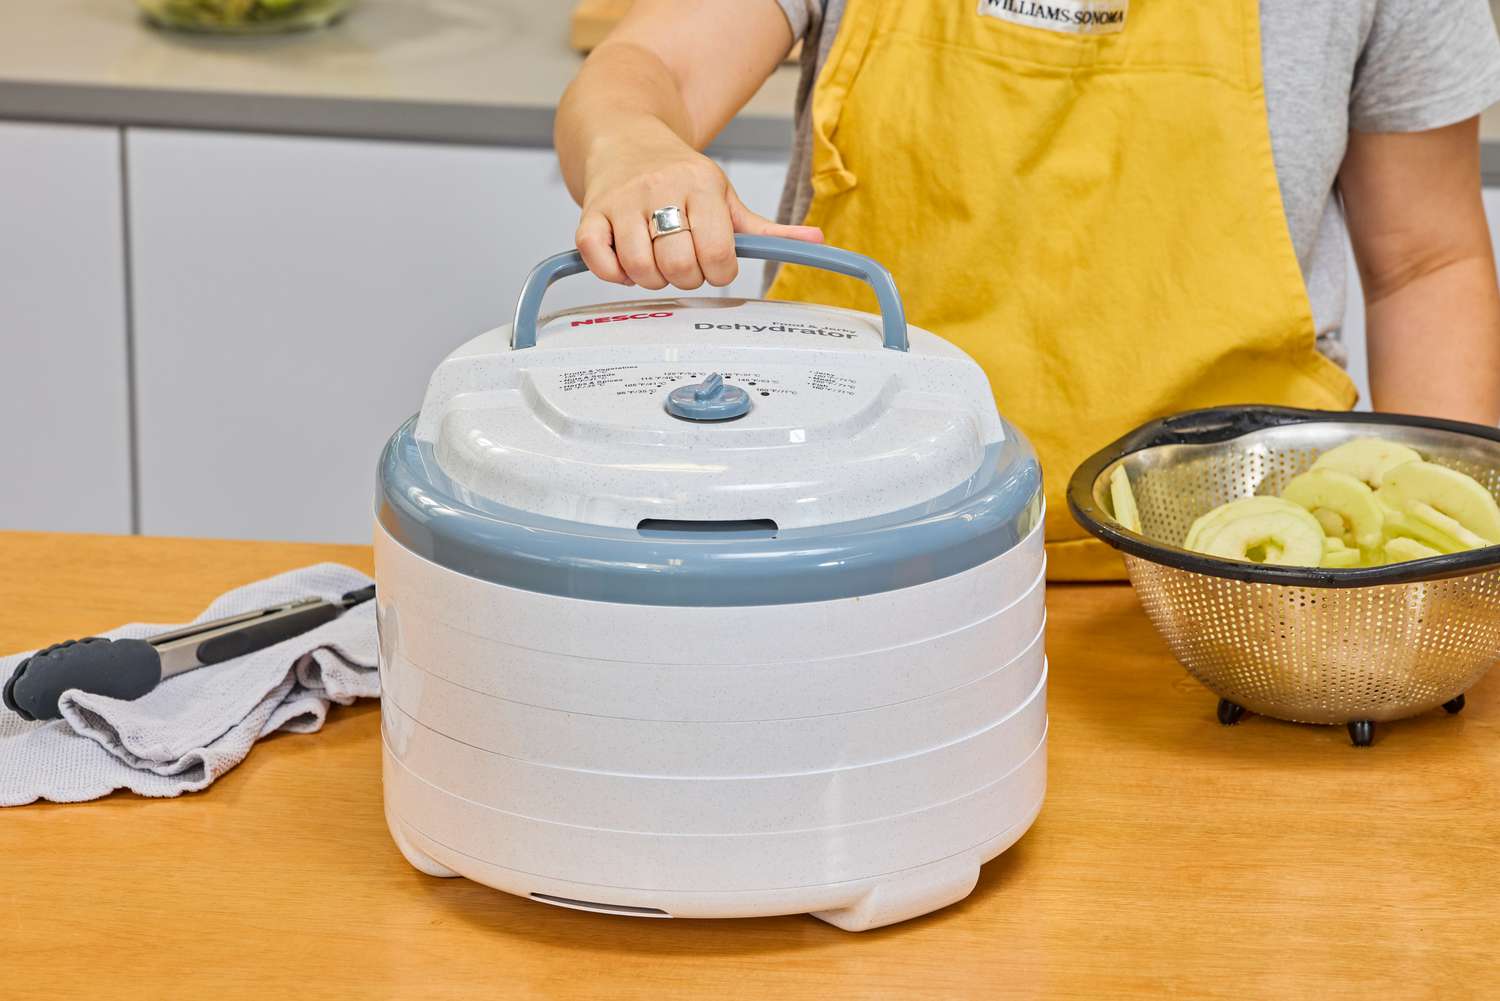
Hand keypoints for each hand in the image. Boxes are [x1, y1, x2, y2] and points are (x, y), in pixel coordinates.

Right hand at [575, 132, 822, 289]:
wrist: (624, 134)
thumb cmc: (679, 176)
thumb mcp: (725, 195)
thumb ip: (766, 228)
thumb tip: (816, 242)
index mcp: (702, 185)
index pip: (717, 251)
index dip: (719, 272)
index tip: (715, 264)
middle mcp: (660, 189)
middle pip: (678, 265)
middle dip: (686, 278)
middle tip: (685, 265)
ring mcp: (622, 201)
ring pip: (639, 268)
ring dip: (651, 278)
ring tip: (656, 261)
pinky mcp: (591, 213)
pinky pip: (599, 260)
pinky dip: (614, 274)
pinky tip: (626, 262)